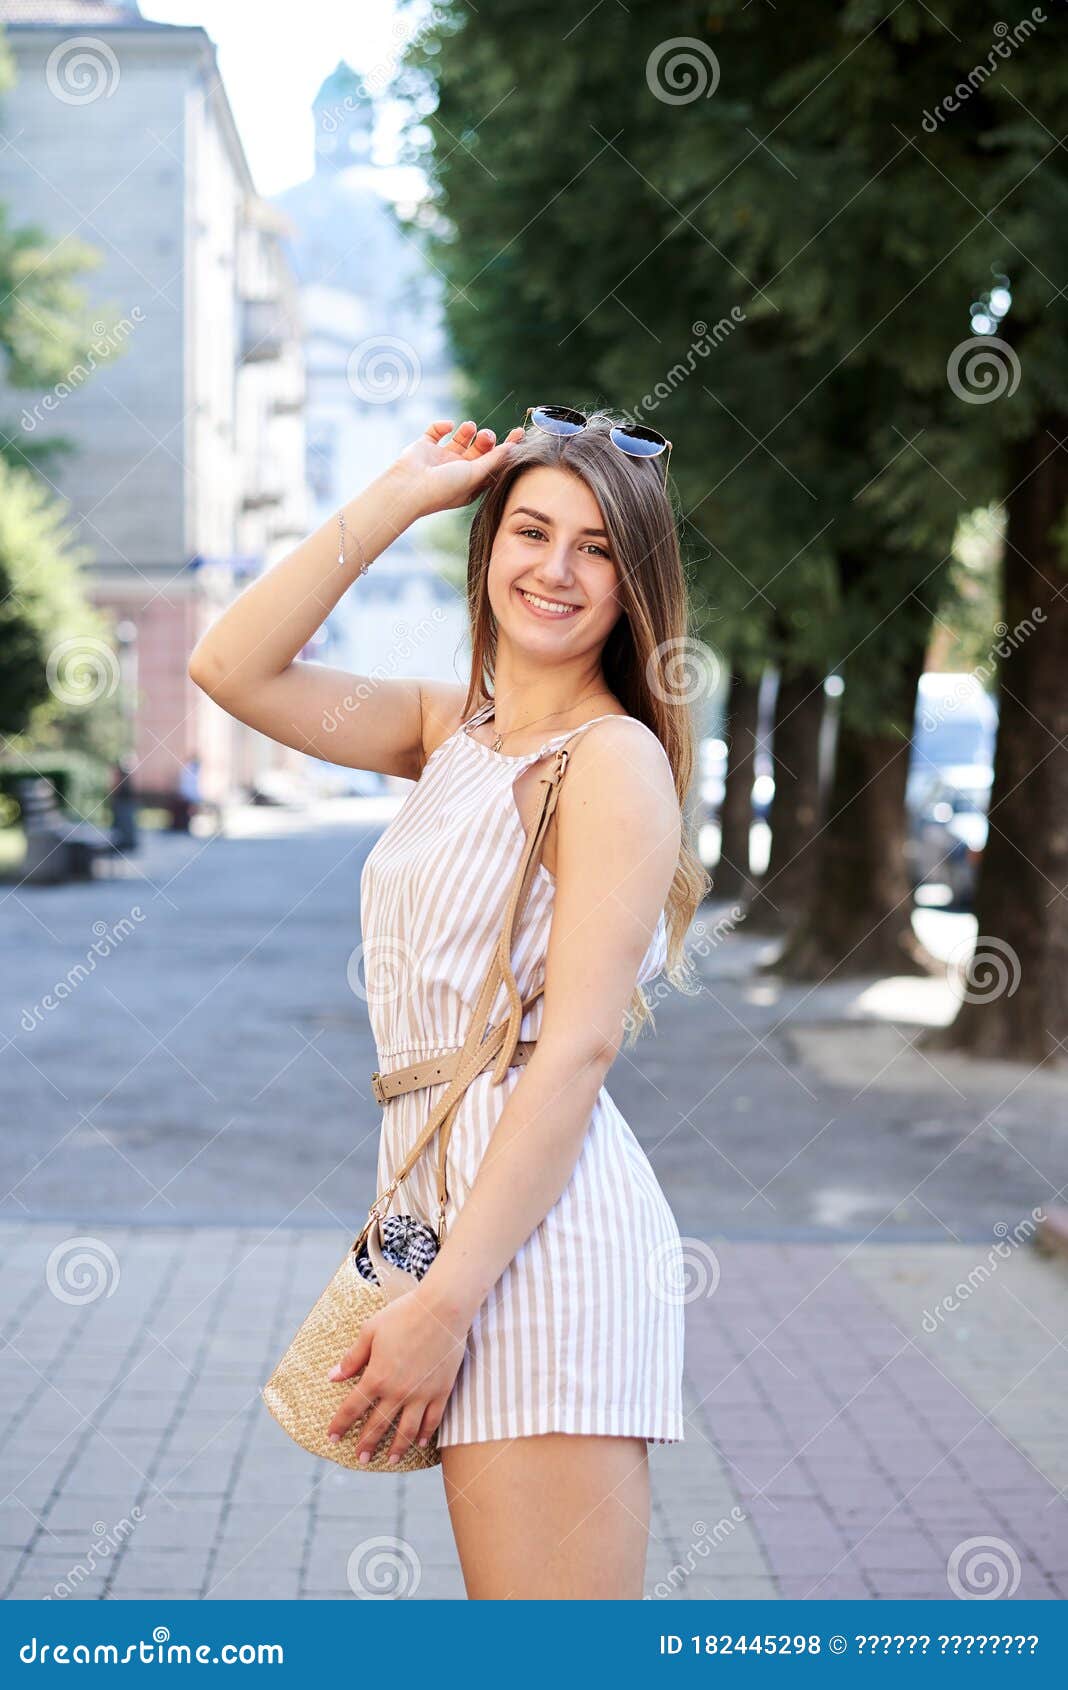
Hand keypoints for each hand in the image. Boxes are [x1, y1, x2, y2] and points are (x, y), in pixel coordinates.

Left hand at [325, 1285, 470, 1464]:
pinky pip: (433, 1420)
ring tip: (390, 1461)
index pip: (352, 1409)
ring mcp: (421, 1394)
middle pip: (379, 1425)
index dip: (340, 1425)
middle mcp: (398, 1391)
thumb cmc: (404, 1314)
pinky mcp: (441, 1391)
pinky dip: (426, 1434)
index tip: (332, 1437)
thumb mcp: (371, 1330)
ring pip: (407, 1431)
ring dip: (397, 1448)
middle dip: (367, 1443)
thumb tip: (333, 1377)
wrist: (442, 1309)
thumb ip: (352, 1357)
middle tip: (361, 1458)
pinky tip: (421, 1443)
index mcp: (376, 1376)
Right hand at [388, 418, 524, 518]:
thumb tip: (513, 447)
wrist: (409, 488)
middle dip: (486, 439)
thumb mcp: (476, 475)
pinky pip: (437, 431)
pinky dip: (443, 425)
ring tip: (469, 428)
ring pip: (461, 438)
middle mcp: (457, 470)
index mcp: (471, 482)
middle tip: (485, 436)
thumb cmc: (445, 488)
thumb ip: (495, 460)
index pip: (494, 463)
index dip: (507, 448)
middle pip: (479, 449)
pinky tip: (447, 427)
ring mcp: (441, 458)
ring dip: (468, 430)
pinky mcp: (425, 447)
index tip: (520, 433)